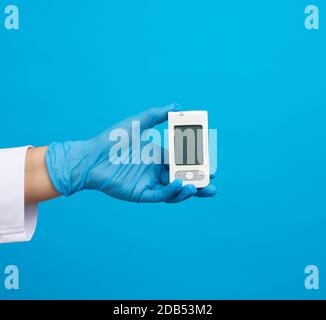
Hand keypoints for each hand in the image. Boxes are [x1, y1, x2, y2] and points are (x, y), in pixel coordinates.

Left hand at [45, 104, 216, 202]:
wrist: (91, 156)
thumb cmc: (113, 138)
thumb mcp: (138, 122)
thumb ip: (158, 114)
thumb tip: (179, 105)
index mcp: (157, 156)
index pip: (182, 160)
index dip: (196, 162)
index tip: (210, 161)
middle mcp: (155, 171)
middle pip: (182, 177)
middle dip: (198, 181)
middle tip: (213, 181)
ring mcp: (149, 183)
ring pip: (174, 189)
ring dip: (188, 189)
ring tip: (200, 186)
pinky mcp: (140, 194)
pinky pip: (160, 195)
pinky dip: (171, 191)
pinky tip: (180, 183)